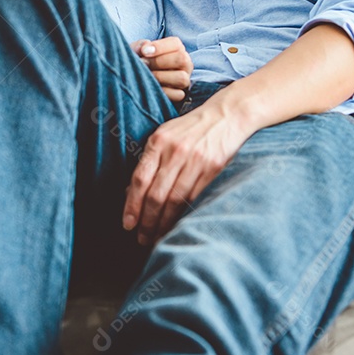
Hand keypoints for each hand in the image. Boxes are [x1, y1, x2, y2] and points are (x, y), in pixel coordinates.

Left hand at [122, 94, 255, 245]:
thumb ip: (148, 161)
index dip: (131, 205)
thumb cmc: (190, 129)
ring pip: (174, 200)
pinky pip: (194, 198)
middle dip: (146, 221)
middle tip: (141, 238)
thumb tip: (129, 192)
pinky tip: (177, 225)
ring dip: (163, 223)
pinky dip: (183, 215)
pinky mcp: (213, 169)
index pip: (139, 179)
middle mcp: (175, 152)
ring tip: (156, 237)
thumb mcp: (164, 136)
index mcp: (158, 142)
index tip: (127, 224)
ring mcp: (195, 161)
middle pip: (155, 194)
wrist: (226, 116)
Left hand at [132, 36, 192, 101]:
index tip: (143, 51)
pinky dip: (163, 92)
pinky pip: (178, 94)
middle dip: (159, 62)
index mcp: (176, 49)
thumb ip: (139, 46)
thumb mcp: (137, 52)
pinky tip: (151, 88)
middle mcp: (184, 63)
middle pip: (181, 59)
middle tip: (143, 64)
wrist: (134, 81)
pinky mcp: (180, 94)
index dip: (159, 47)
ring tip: (146, 77)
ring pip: (182, 77)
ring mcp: (184, 79)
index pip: (175, 43)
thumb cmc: (139, 62)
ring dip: (160, 77)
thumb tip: (144, 46)